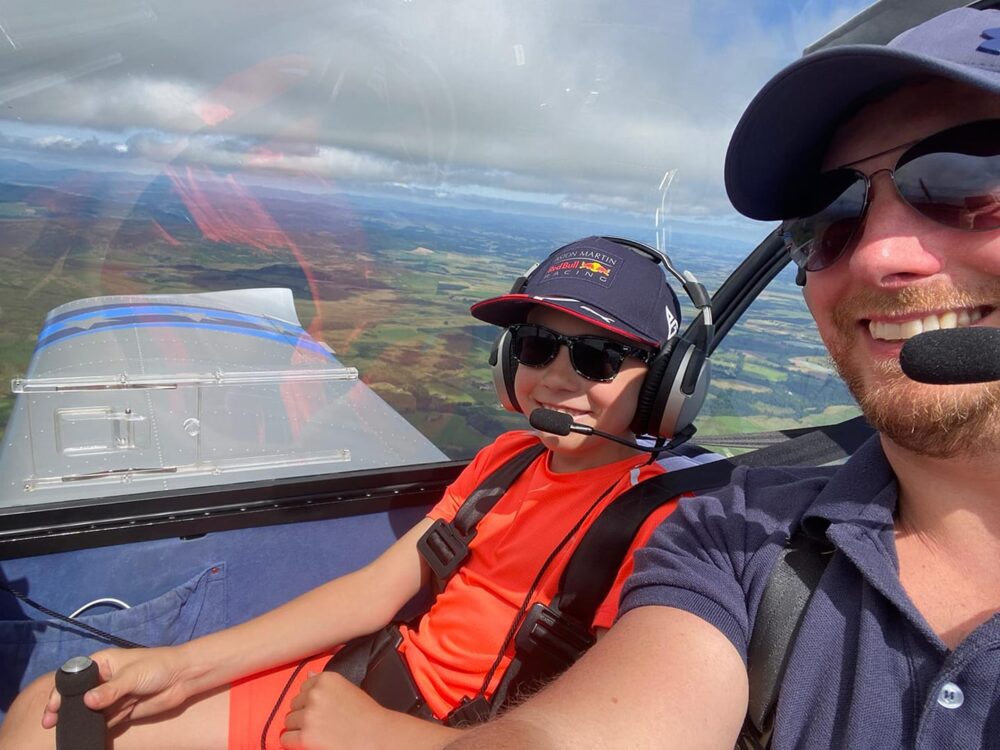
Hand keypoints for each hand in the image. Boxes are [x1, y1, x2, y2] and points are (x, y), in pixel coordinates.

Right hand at [42, 646, 191, 729]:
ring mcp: (111, 697)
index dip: (61, 690)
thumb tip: (87, 702)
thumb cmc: (158, 666)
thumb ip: (110, 690)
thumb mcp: (132, 675)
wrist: (182, 678)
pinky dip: (94, 728)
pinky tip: (85, 734)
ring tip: (65, 731)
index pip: (74, 676)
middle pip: (78, 696)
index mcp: (102, 663)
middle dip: (65, 709)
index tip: (52, 707)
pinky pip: (103, 721)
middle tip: (51, 723)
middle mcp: (103, 680)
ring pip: (89, 711)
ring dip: (79, 720)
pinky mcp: (121, 711)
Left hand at [280, 671, 404, 749]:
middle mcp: (315, 694)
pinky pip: (286, 739)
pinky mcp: (306, 736)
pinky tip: (310, 742)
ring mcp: (309, 715)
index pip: (304, 688)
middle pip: (294, 704)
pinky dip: (294, 743)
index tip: (324, 709)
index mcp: (326, 679)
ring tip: (319, 733)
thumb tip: (308, 674)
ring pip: (288, 721)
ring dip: (299, 728)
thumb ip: (325, 683)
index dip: (312, 701)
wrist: (377, 737)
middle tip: (322, 723)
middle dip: (304, 714)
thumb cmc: (366, 715)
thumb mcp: (348, 689)